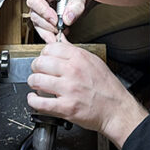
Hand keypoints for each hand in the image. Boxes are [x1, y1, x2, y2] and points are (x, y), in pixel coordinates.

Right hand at [27, 0, 86, 42]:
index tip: (55, 20)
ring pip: (38, 23)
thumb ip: (77, 6)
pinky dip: (51, 34)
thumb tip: (67, 19)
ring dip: (47, 32)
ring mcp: (45, 7)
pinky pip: (45, 28)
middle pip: (35, 13)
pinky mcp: (49, 17)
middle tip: (58, 30)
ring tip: (59, 36)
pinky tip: (61, 36)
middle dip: (46, 25)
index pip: (35, 0)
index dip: (43, 11)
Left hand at [27, 41, 147, 147]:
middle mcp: (73, 71)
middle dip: (36, 68)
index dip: (44, 54)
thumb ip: (74, 51)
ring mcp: (69, 89)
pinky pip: (40, 102)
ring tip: (36, 85)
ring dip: (32, 83)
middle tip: (38, 72)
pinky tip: (35, 99)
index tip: (44, 59)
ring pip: (37, 80)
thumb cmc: (106, 87)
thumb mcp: (93, 61)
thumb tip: (61, 40)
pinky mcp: (66, 107)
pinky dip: (33, 101)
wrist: (116, 109)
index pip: (50, 48)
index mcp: (79, 57)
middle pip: (40, 62)